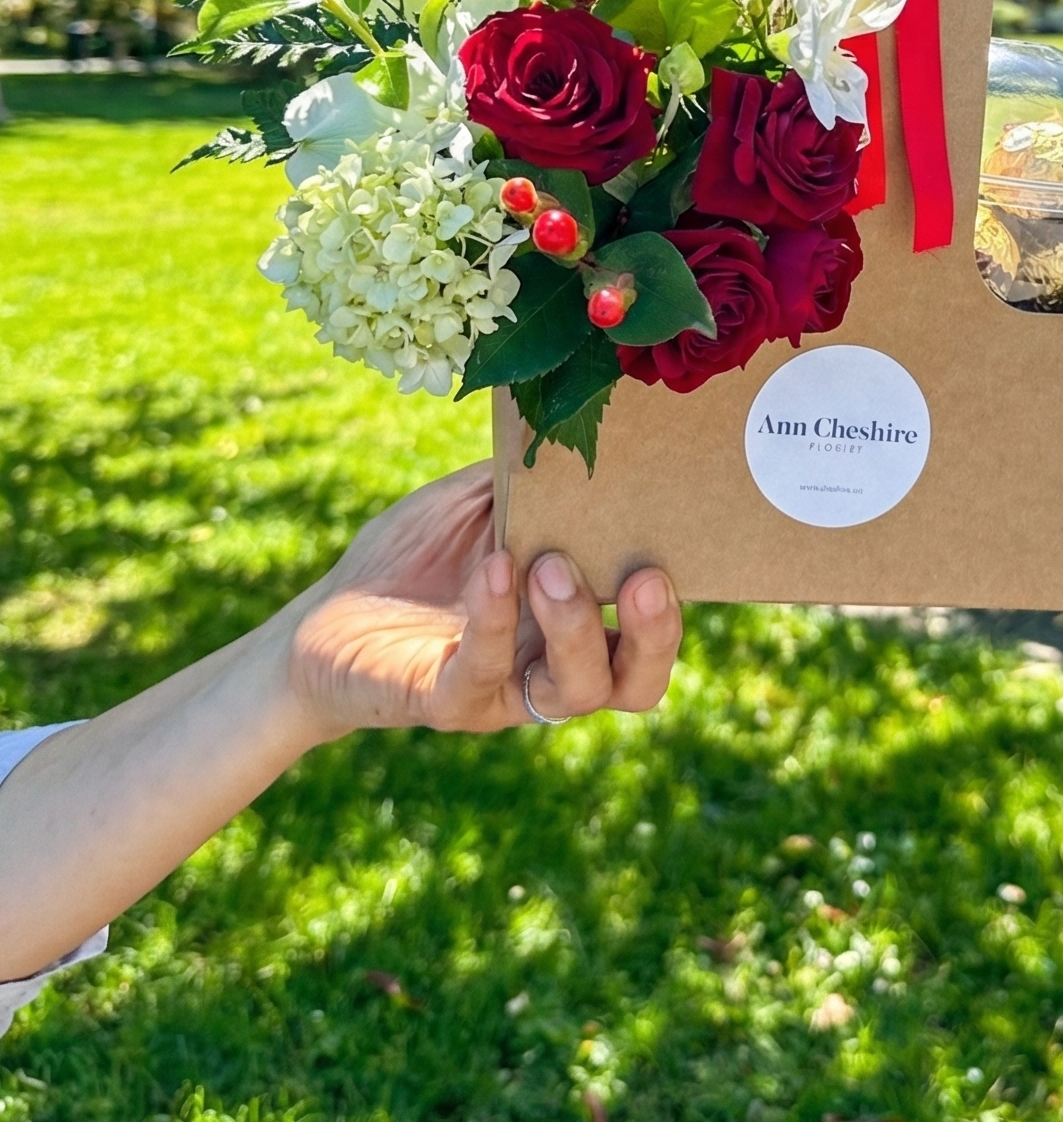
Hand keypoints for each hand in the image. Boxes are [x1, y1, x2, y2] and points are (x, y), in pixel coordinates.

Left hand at [283, 461, 682, 742]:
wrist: (324, 614)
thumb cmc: (411, 559)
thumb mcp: (475, 503)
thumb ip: (528, 479)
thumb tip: (575, 419)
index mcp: (575, 622)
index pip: (649, 633)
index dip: (674, 607)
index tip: (680, 547)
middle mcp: (552, 666)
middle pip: (635, 682)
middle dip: (653, 637)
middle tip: (644, 579)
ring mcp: (505, 690)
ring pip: (575, 690)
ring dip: (575, 628)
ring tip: (551, 567)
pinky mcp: (447, 701)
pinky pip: (484, 673)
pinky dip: (495, 621)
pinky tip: (493, 572)